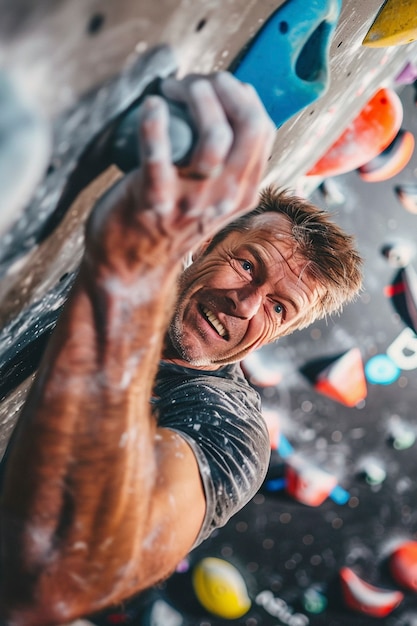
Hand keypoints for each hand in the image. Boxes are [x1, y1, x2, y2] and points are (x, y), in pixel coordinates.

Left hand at [85, 72, 274, 278]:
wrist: (132, 266)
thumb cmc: (168, 219)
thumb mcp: (212, 195)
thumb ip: (228, 161)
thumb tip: (241, 101)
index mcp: (243, 191)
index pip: (262, 129)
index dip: (239, 94)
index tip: (214, 84)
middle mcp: (225, 197)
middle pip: (248, 127)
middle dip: (222, 88)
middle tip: (193, 81)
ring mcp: (192, 202)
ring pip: (214, 138)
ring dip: (195, 99)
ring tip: (171, 89)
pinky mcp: (155, 202)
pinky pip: (160, 158)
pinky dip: (155, 125)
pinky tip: (151, 105)